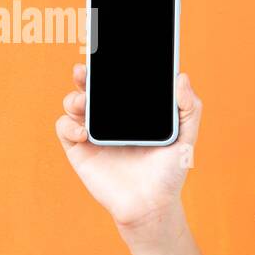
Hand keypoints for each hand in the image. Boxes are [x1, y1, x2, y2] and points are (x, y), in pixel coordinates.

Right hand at [55, 63, 201, 233]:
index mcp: (133, 109)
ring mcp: (93, 132)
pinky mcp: (79, 150)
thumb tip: (182, 77)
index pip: (119, 80)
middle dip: (85, 74)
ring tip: (84, 103)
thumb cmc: (169, 172)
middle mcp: (111, 117)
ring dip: (74, 97)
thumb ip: (189, 108)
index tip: (107, 48)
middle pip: (92, 86)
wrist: (152, 206)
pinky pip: (65, 129)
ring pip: (74, 103)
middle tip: (84, 69)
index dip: (110, 63)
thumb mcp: (186, 137)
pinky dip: (69, 125)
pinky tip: (83, 132)